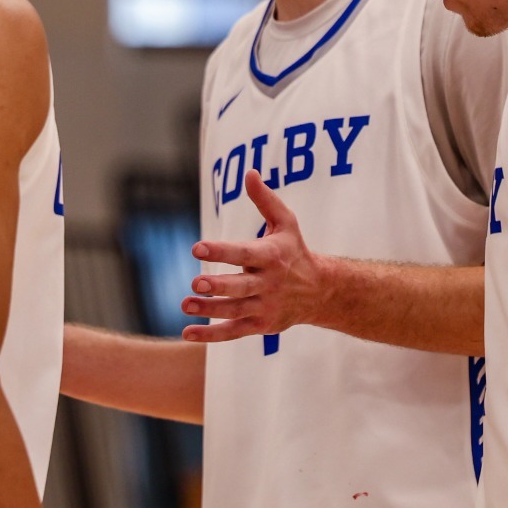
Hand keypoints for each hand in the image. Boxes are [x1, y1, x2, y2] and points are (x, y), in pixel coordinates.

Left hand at [182, 171, 333, 342]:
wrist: (321, 291)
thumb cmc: (295, 251)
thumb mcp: (286, 223)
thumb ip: (265, 200)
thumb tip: (249, 172)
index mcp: (272, 256)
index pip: (244, 253)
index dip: (222, 251)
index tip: (197, 247)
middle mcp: (269, 284)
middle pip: (241, 287)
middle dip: (219, 285)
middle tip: (196, 281)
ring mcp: (265, 307)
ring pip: (235, 311)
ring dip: (210, 309)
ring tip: (186, 303)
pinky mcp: (261, 326)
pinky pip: (233, 333)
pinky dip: (211, 335)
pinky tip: (188, 332)